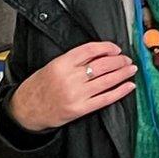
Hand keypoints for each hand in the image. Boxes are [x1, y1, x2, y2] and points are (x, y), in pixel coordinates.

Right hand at [8, 41, 136, 131]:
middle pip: (101, 65)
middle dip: (118, 61)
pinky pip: (105, 99)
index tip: (116, 48)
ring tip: (131, 69)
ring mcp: (76, 94)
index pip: (90, 50)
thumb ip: (73, 60)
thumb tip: (99, 54)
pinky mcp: (80, 109)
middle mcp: (70, 78)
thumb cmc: (39, 86)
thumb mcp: (52, 65)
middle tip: (127, 59)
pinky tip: (128, 86)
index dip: (106, 47)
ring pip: (106, 81)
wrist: (27, 109)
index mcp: (62, 63)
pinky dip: (120, 92)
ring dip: (122, 74)